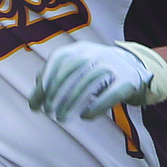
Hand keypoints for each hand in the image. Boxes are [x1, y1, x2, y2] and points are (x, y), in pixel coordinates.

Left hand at [29, 41, 166, 121]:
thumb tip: (34, 102)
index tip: (37, 103)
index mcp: (80, 48)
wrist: (132, 67)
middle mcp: (96, 53)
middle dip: (56, 94)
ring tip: (61, 118)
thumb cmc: (94, 71)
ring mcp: (113, 65)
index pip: (58, 61)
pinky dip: (96, 107)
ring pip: (88, 83)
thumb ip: (53, 79)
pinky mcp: (127, 80)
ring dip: (71, 103)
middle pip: (71, 71)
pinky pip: (110, 94)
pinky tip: (85, 117)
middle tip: (49, 112)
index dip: (45, 82)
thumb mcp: (74, 68)